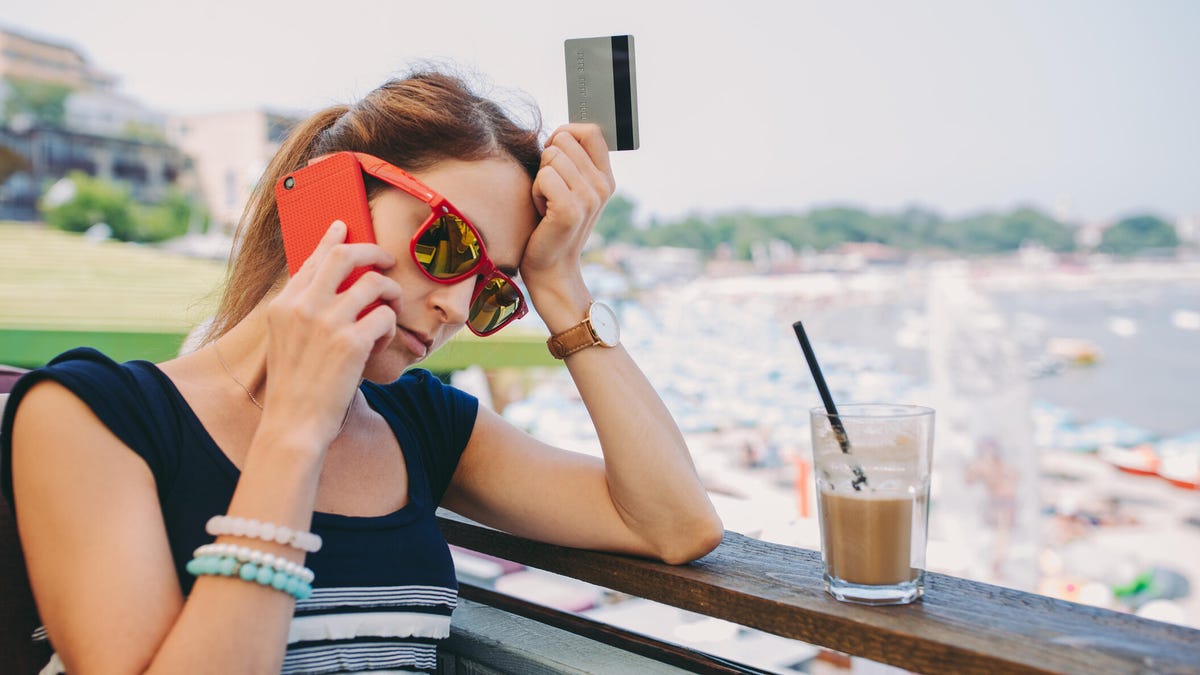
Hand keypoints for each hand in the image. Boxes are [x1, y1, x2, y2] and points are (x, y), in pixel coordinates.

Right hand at [261, 221, 401, 445]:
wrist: (293, 423)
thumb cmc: (295, 386)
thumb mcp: (285, 340)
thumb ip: (301, 311)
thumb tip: (325, 285)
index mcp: (283, 304)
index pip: (312, 258)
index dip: (333, 239)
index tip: (345, 226)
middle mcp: (303, 307)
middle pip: (345, 256)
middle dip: (372, 252)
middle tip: (386, 261)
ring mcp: (327, 323)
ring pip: (374, 284)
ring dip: (390, 293)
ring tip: (390, 310)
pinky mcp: (351, 343)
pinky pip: (386, 317)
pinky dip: (389, 328)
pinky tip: (381, 343)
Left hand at [523, 124, 615, 322]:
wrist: (551, 268)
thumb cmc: (551, 224)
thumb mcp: (569, 188)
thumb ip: (572, 161)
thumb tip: (560, 133)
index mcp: (606, 178)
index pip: (590, 131)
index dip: (565, 134)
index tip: (555, 156)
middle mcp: (603, 186)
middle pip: (564, 140)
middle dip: (547, 161)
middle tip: (550, 191)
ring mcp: (589, 198)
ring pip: (551, 156)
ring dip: (539, 178)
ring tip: (546, 202)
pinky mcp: (571, 210)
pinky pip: (544, 177)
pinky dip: (535, 192)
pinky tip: (542, 211)